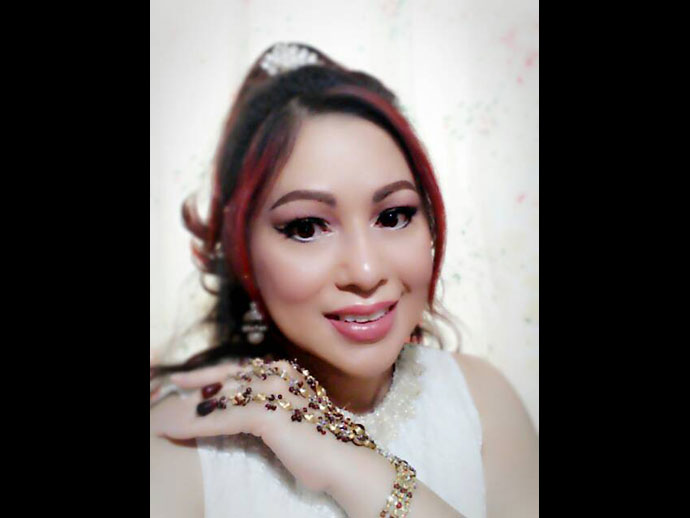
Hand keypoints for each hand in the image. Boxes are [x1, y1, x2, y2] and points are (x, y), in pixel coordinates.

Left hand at [150, 358, 378, 493]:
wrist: (345, 460)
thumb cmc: (321, 443)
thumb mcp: (293, 415)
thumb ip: (272, 404)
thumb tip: (245, 408)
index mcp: (286, 372)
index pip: (242, 368)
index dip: (217, 373)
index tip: (197, 378)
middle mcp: (278, 374)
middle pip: (228, 375)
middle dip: (199, 380)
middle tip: (176, 382)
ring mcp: (273, 391)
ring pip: (222, 396)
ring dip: (193, 407)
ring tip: (171, 414)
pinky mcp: (266, 414)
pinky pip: (224, 418)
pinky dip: (200, 425)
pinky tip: (183, 429)